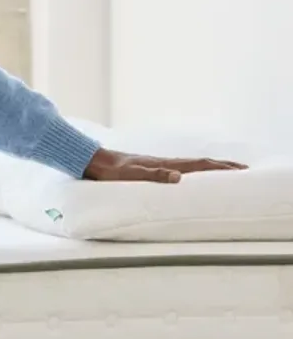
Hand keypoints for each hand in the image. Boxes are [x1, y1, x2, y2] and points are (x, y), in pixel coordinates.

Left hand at [83, 148, 246, 183]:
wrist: (94, 161)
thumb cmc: (111, 171)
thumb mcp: (131, 175)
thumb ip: (153, 175)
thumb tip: (178, 177)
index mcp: (164, 164)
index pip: (198, 165)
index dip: (220, 168)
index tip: (240, 170)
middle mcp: (164, 163)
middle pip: (199, 163)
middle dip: (222, 166)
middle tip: (243, 170)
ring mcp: (158, 165)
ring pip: (190, 166)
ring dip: (209, 168)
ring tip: (225, 172)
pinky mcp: (150, 168)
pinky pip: (179, 170)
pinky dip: (193, 172)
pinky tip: (191, 176)